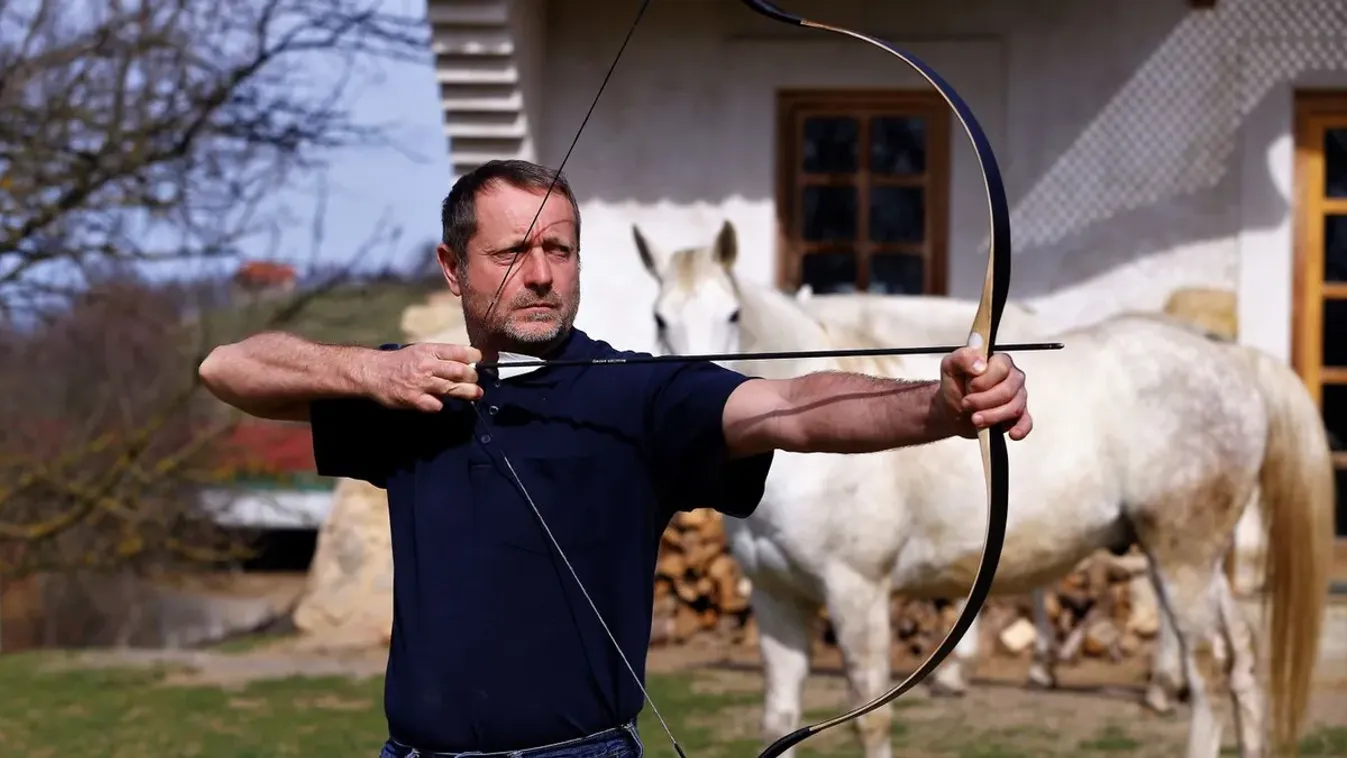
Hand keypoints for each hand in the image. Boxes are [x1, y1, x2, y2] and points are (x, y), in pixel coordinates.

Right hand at [363, 343, 483, 411]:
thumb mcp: (421, 351)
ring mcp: (421, 383)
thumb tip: (467, 364)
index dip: (474, 357)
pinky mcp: (414, 399)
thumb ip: (441, 357)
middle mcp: (427, 365)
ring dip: (467, 393)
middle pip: (460, 371)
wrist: (373, 372)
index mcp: (430, 350)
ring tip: (475, 394)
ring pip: (452, 389)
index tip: (479, 361)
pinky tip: (440, 402)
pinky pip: (437, 405)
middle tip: (475, 381)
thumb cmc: (401, 362)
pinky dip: (441, 405)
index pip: (460, 352)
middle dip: (473, 377)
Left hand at [937, 347, 1031, 440]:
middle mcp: (1013, 377)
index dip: (984, 380)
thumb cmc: (955, 386)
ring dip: (992, 416)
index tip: (969, 387)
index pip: (1002, 368)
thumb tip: (980, 364)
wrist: (952, 409)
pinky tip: (1012, 434)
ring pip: (1014, 408)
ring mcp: (1018, 397)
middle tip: (966, 404)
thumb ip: (962, 358)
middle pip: (1008, 390)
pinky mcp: (1018, 416)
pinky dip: (1020, 429)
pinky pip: (1026, 422)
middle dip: (983, 401)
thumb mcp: (949, 367)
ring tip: (975, 419)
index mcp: (1000, 361)